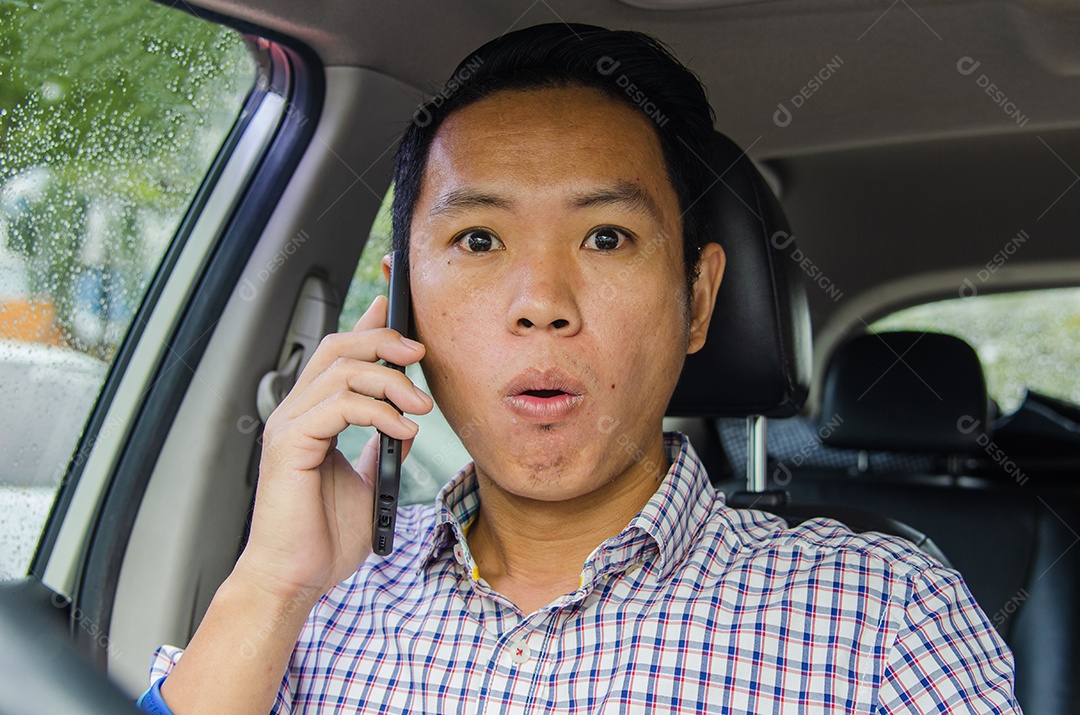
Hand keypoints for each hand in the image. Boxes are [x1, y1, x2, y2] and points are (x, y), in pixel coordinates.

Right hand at [234, 295, 431, 605]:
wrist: (297, 578)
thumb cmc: (325, 537)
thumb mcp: (370, 481)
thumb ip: (383, 447)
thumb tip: (407, 420)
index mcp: (312, 417)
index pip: (339, 355)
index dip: (368, 325)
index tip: (397, 306)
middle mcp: (296, 413)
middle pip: (338, 348)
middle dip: (384, 341)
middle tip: (420, 355)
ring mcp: (289, 426)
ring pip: (341, 371)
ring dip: (390, 381)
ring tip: (420, 405)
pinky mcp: (290, 445)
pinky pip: (339, 406)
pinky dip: (378, 412)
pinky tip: (402, 429)